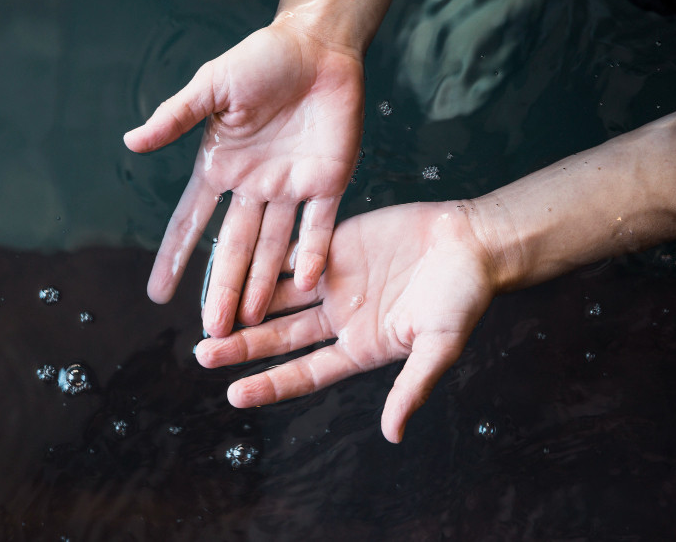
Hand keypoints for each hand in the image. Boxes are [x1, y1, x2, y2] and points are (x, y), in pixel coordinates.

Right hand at [124, 21, 363, 337]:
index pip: (191, 222)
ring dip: (261, 285)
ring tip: (249, 326)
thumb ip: (177, 117)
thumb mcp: (213, 86)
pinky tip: (305, 286)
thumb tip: (131, 143)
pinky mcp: (329, 182)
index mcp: (222, 167)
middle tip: (211, 334)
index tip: (157, 295)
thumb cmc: (261, 58)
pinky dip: (314, 254)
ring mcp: (291, 188)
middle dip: (221, 290)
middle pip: (233, 247)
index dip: (174, 258)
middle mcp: (253, 186)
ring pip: (274, 248)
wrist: (318, 45)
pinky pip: (321, 226)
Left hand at [194, 203, 495, 442]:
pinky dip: (265, 261)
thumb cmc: (463, 298)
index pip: (306, 372)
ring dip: (244, 303)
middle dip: (243, 345)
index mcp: (360, 347)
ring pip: (278, 295)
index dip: (270, 385)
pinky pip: (293, 253)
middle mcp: (339, 318)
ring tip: (206, 312)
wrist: (473, 241)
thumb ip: (411, 387)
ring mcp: (335, 281)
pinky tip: (234, 264)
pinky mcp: (335, 245)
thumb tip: (393, 434)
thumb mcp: (439, 347)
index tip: (234, 395)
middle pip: (281, 336)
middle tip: (202, 353)